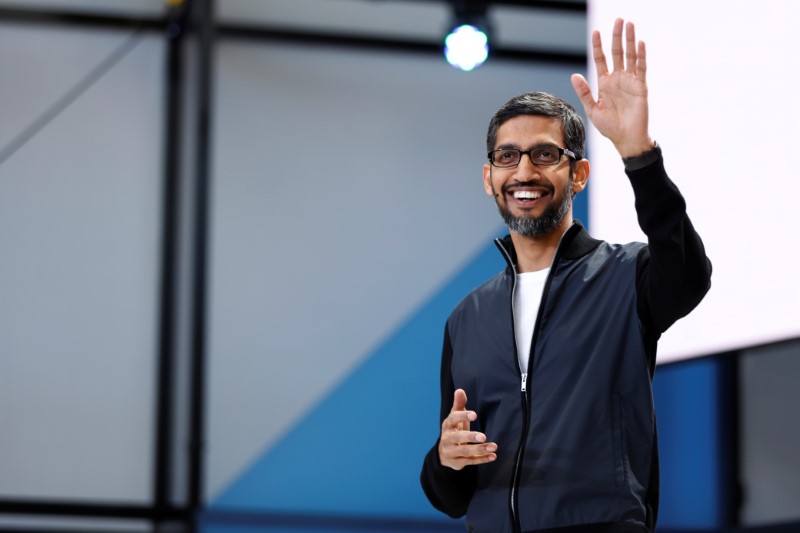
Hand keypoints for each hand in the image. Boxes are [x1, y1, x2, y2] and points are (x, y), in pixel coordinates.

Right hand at [438, 389, 496, 469]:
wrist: (444, 453)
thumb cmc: (454, 430)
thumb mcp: (455, 417)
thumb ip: (459, 404)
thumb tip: (460, 390)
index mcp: (447, 425)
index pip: (453, 419)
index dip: (463, 417)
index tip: (474, 415)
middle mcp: (447, 439)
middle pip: (458, 437)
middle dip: (470, 437)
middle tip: (483, 436)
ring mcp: (451, 452)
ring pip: (465, 451)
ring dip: (479, 449)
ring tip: (493, 446)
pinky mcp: (457, 463)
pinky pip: (470, 461)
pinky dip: (482, 459)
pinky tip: (493, 456)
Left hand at [571, 18, 653, 157]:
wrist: (626, 139)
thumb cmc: (609, 127)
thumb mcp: (592, 109)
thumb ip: (584, 92)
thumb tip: (574, 75)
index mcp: (604, 83)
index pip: (601, 60)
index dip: (598, 46)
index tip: (595, 31)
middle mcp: (617, 79)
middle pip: (617, 53)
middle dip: (617, 36)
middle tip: (618, 19)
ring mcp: (630, 81)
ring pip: (630, 56)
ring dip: (630, 40)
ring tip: (629, 24)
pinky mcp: (641, 87)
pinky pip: (641, 68)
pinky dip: (641, 55)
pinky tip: (640, 43)